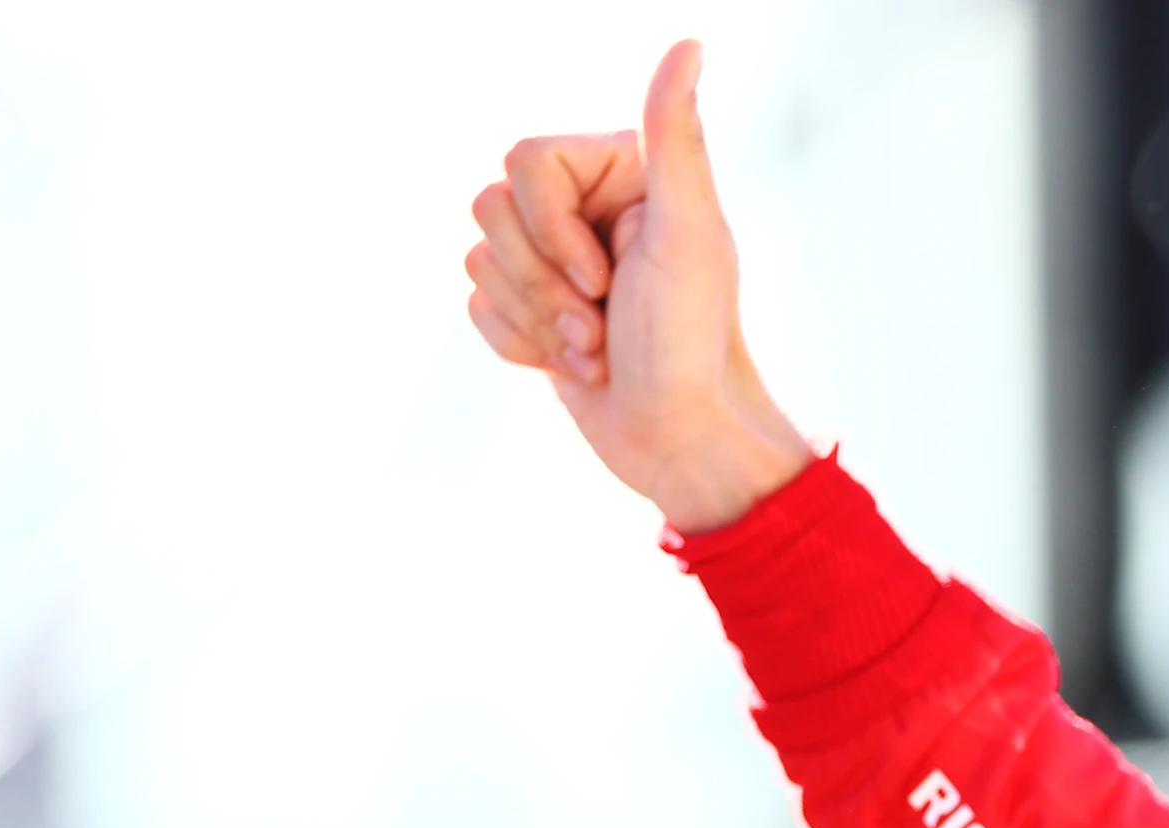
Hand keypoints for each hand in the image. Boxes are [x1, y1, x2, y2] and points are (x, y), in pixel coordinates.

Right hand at [465, 40, 813, 531]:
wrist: (680, 442)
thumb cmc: (691, 342)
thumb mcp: (689, 233)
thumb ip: (678, 137)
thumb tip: (689, 43)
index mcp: (623, 170)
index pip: (524, 160)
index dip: (550, 227)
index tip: (607, 278)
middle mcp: (587, 205)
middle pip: (490, 207)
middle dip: (541, 282)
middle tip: (603, 324)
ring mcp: (556, 258)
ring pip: (478, 258)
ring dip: (535, 319)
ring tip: (596, 350)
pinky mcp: (532, 308)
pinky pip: (476, 305)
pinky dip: (520, 345)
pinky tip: (574, 367)